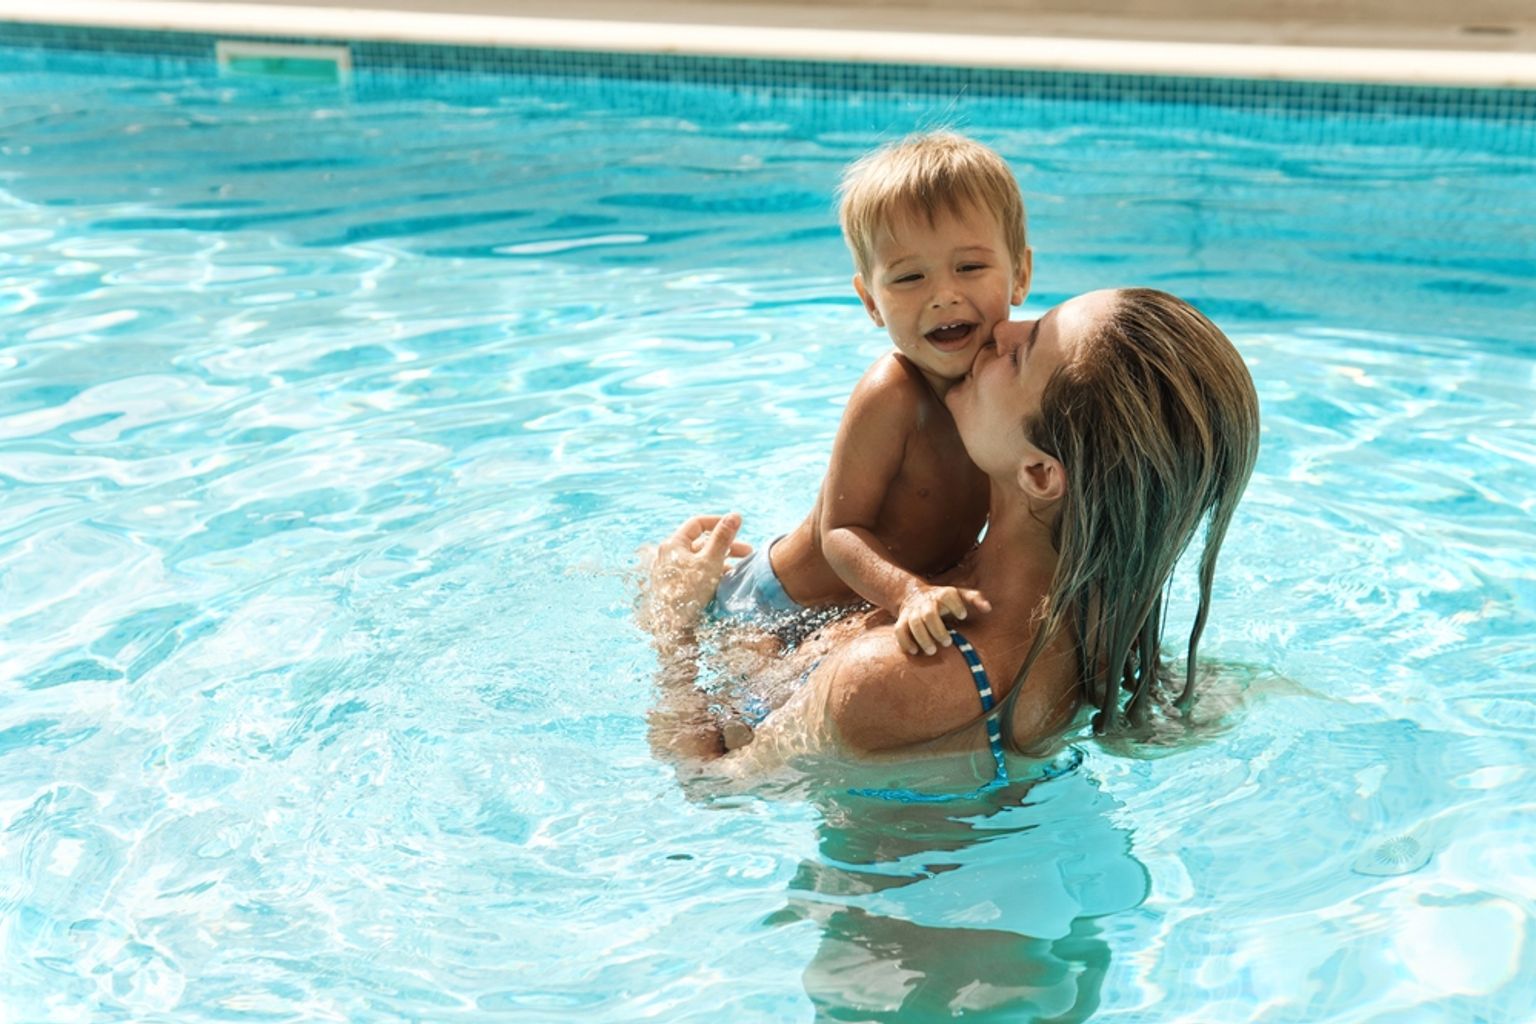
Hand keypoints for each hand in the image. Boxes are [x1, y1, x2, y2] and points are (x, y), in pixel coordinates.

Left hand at [640, 513, 752, 643]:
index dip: (719, 522)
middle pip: (701, 543)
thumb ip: (723, 538)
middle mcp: (669, 556)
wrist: (673, 628)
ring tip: (740, 571)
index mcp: (674, 544)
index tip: (737, 527)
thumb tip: (735, 515)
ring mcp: (671, 572)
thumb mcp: (711, 562)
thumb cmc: (689, 593)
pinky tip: (726, 582)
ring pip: (701, 559)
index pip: (698, 524)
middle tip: (748, 552)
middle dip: (726, 545)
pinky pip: (697, 573)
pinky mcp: (676, 587)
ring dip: (722, 561)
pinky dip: (712, 573)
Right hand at [894, 584, 991, 655]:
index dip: (955, 604)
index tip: (963, 615)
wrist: (913, 594)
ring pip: (914, 624)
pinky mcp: (901, 620)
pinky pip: (899, 631)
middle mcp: (926, 602)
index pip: (948, 595)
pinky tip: (914, 652)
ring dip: (922, 638)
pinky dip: (905, 642)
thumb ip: (974, 598)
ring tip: (932, 651)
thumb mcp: (959, 594)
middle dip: (938, 629)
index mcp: (942, 594)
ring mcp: (912, 611)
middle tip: (948, 643)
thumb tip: (988, 608)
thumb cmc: (944, 599)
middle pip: (929, 614)